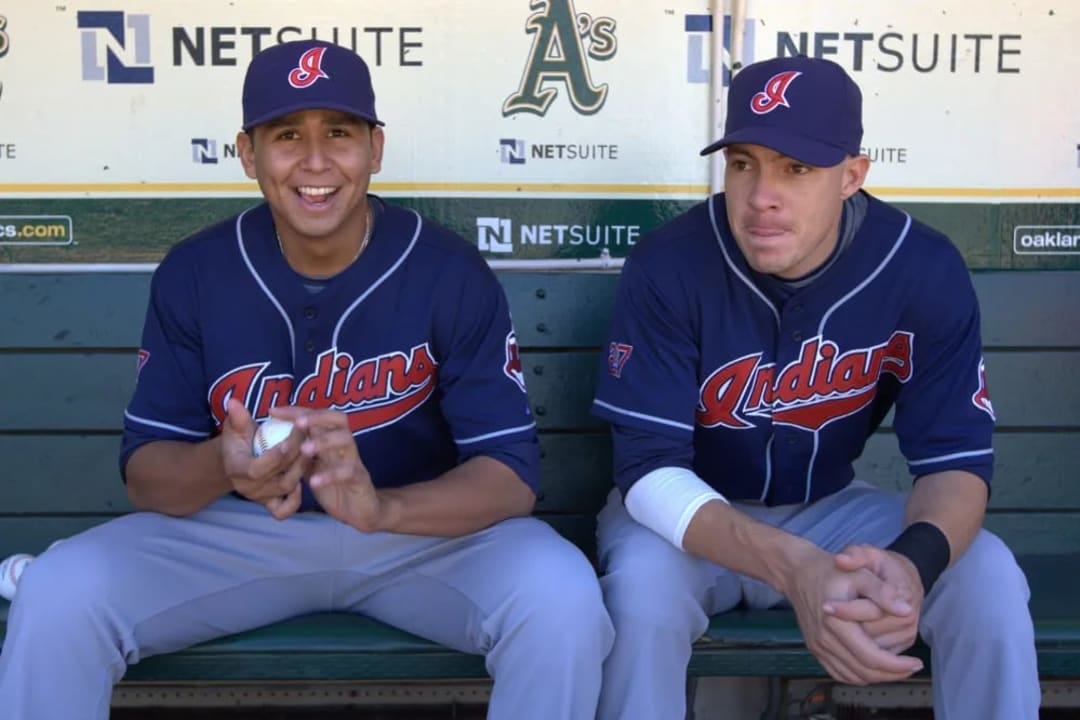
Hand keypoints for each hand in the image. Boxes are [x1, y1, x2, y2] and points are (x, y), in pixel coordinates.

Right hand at [221, 399, 307, 519]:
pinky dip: (294, 501)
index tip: (290, 442)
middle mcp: (248, 488)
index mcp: (236, 469)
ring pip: (286, 489)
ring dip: (302, 470)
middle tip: (309, 436)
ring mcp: (260, 497)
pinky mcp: (270, 504)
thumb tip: (233, 401)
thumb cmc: (238, 440)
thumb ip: (237, 417)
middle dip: (296, 457)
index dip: (275, 457)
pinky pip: (283, 511)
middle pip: (278, 478)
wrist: (236, 459)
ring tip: (312, 450)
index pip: (256, 469)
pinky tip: (304, 482)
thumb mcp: (236, 427)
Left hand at [275, 407, 384, 532]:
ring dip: (324, 441)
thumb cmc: (335, 489)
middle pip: (338, 419)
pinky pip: (349, 472)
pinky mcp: (360, 480)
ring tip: (304, 449)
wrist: (361, 512)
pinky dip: (330, 475)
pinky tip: (313, 482)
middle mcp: (344, 447)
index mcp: (331, 442)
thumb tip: (270, 444)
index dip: (296, 411)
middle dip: (317, 417)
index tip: (274, 411)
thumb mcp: (311, 470)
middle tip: (297, 423)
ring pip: (346, 440)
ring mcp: (354, 461)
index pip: (317, 416)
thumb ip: (297, 457)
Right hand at [783, 544, 922, 684]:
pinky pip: (839, 673)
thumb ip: (884, 593)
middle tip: (912, 668)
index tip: (917, 662)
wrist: (797, 573)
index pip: (871, 657)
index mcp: (836, 624)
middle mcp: (824, 640)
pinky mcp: (815, 649)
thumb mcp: (860, 575)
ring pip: (852, 676)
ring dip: (877, 677)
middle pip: (863, 672)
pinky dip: (859, 676)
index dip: (897, 665)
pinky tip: (873, 669)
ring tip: (897, 669)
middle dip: (892, 674)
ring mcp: (817, 647)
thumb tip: (907, 611)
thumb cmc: (830, 571)